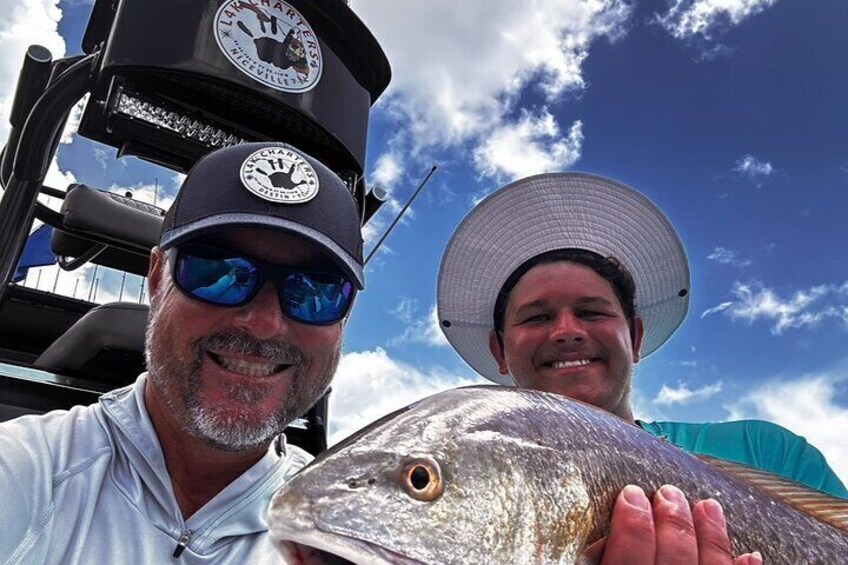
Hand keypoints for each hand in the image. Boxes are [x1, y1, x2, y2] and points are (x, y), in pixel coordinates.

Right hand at [599, 484, 762, 564]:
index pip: (626, 560)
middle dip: (673, 521)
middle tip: (668, 492)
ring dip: (712, 536)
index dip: (632, 525)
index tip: (631, 493)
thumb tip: (587, 534)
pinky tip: (751, 555)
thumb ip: (591, 564)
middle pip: (672, 561)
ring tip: (708, 505)